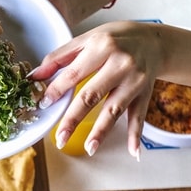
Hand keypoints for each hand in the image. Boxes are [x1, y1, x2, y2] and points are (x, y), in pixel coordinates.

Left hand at [32, 21, 167, 157]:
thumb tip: (35, 76)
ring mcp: (134, 81)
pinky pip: (139, 116)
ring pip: (114, 109)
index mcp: (102, 47)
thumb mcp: (88, 39)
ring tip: (89, 149)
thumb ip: (60, 57)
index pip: (74, 73)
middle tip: (59, 138)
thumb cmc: (117, 39)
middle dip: (74, 118)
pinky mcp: (145, 94)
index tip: (44, 104)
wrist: (155, 41)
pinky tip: (133, 152)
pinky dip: (137, 135)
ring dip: (102, 131)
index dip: (58, 89)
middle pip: (92, 95)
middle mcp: (120, 64)